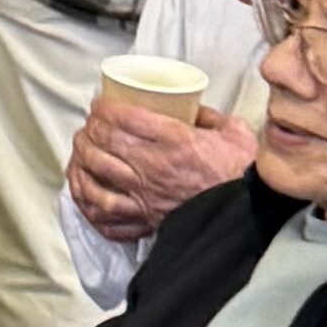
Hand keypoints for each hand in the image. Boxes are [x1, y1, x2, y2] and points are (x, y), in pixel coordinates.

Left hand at [67, 96, 258, 244]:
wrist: (247, 215)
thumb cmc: (241, 175)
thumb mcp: (234, 133)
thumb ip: (211, 116)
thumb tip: (192, 108)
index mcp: (174, 141)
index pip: (124, 118)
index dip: (104, 108)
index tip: (100, 105)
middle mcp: (152, 168)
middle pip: (103, 143)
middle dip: (89, 131)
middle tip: (88, 126)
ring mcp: (143, 198)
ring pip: (96, 177)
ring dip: (81, 161)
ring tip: (79, 152)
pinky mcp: (143, 222)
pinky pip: (103, 215)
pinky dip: (86, 202)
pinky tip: (82, 190)